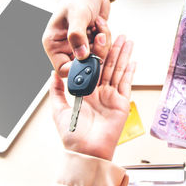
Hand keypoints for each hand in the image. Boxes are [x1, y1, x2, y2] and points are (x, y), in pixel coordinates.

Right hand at [42, 0, 115, 76]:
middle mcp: (65, 48)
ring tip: (98, 24)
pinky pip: (102, 51)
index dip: (77, 69)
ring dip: (102, 44)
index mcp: (53, 43)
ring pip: (95, 60)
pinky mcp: (91, 44)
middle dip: (95, 53)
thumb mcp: (77, 14)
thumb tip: (81, 54)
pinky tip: (100, 24)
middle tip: (99, 38)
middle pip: (81, 67)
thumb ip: (77, 35)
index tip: (90, 61)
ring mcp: (79, 47)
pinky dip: (106, 39)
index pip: (62, 69)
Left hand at [49, 35, 135, 160]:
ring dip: (122, 56)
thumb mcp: (58, 110)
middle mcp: (98, 93)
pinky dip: (130, 72)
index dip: (94, 53)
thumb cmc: (71, 136)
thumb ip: (56, 91)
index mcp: (84, 92)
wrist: (86, 152)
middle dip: (112, 49)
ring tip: (127, 40)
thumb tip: (52, 74)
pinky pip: (126, 84)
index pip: (91, 68)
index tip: (96, 39)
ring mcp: (110, 97)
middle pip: (107, 66)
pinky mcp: (121, 104)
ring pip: (117, 71)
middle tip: (116, 33)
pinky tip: (133, 60)